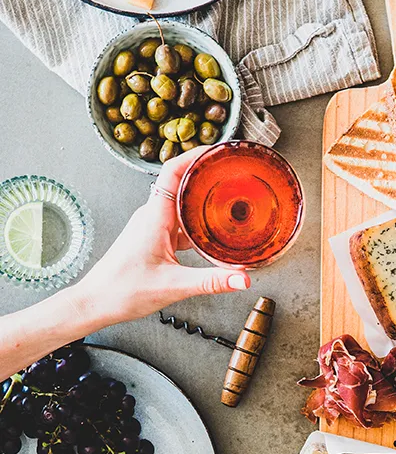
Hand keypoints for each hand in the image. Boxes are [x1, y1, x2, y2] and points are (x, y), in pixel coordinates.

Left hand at [72, 147, 250, 325]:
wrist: (96, 303)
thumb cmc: (122, 290)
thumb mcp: (173, 286)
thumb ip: (212, 282)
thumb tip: (242, 278)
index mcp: (154, 217)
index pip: (174, 171)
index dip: (195, 155)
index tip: (217, 151)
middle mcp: (153, 216)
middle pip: (182, 183)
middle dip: (207, 176)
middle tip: (232, 174)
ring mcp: (153, 226)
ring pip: (182, 204)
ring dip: (203, 201)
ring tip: (229, 200)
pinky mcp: (154, 238)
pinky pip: (180, 223)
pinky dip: (197, 223)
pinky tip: (212, 233)